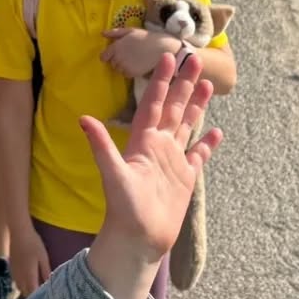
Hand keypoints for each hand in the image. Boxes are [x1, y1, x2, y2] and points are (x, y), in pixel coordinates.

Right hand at [9, 228, 51, 298]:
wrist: (18, 233)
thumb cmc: (33, 244)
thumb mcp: (43, 258)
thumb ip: (46, 272)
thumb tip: (50, 285)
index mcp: (29, 277)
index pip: (33, 294)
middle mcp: (19, 278)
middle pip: (26, 294)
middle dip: (34, 296)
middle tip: (44, 293)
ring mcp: (14, 274)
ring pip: (20, 288)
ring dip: (28, 290)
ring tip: (37, 286)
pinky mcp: (11, 269)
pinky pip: (17, 282)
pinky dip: (23, 283)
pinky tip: (29, 278)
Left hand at [85, 54, 219, 275]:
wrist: (137, 240)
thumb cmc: (123, 210)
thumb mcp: (113, 174)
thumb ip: (101, 146)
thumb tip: (82, 119)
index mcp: (142, 141)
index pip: (153, 103)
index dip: (161, 81)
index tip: (168, 57)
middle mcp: (158, 147)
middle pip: (174, 108)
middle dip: (183, 84)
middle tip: (194, 58)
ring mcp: (173, 162)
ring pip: (187, 126)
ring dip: (196, 106)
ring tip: (208, 84)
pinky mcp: (185, 179)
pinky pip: (198, 156)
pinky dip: (207, 145)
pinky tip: (216, 133)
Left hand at [100, 27, 179, 76]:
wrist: (161, 47)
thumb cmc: (146, 37)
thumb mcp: (130, 31)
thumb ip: (115, 33)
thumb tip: (102, 33)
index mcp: (116, 46)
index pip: (104, 56)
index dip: (108, 55)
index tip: (114, 54)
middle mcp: (118, 57)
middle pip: (112, 63)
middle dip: (117, 60)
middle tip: (129, 55)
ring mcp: (125, 66)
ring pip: (119, 70)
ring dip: (123, 66)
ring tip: (134, 59)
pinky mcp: (133, 73)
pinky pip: (126, 74)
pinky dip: (130, 71)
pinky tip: (138, 64)